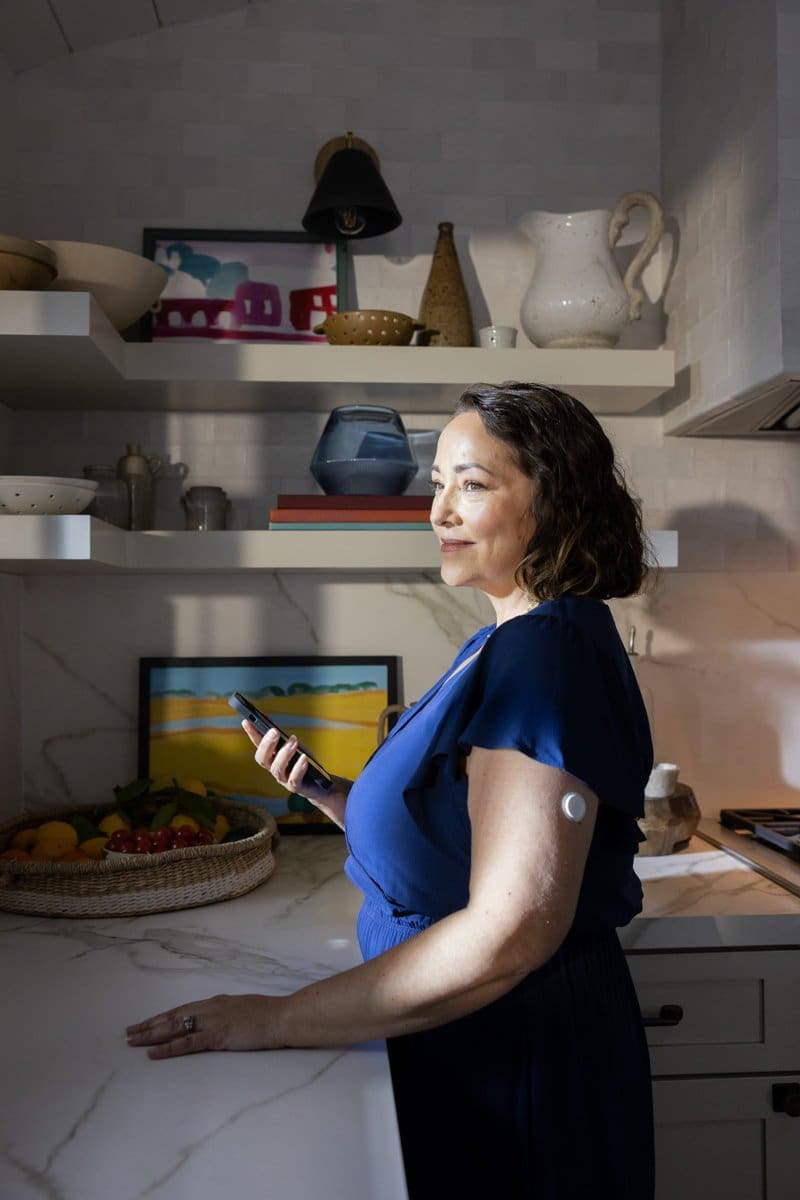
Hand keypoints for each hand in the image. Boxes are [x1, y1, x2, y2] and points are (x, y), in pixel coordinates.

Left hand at [126, 993, 287, 1058]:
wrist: (283, 1017)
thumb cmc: (269, 1015)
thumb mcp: (243, 1011)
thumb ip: (227, 1015)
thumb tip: (217, 1021)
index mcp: (216, 1003)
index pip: (182, 1010)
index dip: (161, 1017)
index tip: (145, 1023)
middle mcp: (209, 1008)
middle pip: (172, 1016)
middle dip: (149, 1025)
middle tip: (128, 1032)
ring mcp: (213, 1021)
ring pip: (174, 1027)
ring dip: (152, 1035)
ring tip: (133, 1041)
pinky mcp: (218, 1035)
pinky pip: (188, 1043)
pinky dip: (169, 1048)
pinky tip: (154, 1053)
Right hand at [242, 720, 329, 803]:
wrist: (319, 784)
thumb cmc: (306, 763)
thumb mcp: (296, 747)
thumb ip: (285, 739)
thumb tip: (274, 728)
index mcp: (272, 757)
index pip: (258, 745)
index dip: (252, 734)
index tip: (246, 721)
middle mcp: (274, 768)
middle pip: (263, 759)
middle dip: (267, 744)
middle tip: (274, 731)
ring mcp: (283, 779)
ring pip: (277, 768)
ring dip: (284, 753)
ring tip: (293, 741)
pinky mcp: (295, 787)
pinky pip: (294, 779)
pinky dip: (298, 768)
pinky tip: (304, 758)